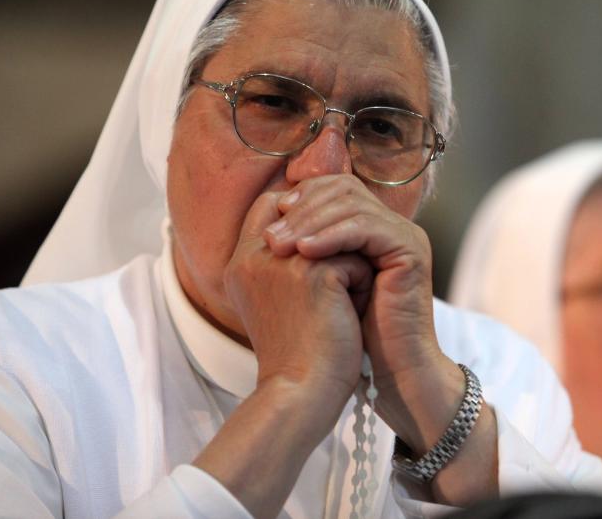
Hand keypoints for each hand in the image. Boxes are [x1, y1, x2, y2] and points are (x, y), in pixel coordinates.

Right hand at [223, 190, 372, 412]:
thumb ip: (287, 265)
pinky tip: (352, 315)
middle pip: (305, 212)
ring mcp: (279, 260)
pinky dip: (361, 284)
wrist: (301, 394)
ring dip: (349, 263)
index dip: (307, 217)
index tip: (331, 247)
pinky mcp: (310, 272)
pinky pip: (354, 258)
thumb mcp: (281, 302)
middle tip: (346, 276)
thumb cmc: (299, 357)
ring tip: (348, 300)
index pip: (272, 207)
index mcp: (240, 264)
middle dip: (333, 237)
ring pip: (336, 234)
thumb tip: (323, 233)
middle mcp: (254, 256)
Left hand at [263, 175, 440, 385]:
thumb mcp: (318, 284)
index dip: (301, 198)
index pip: (334, 188)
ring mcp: (405, 234)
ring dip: (310, 221)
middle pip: (343, 188)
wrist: (391, 372)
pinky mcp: (411, 250)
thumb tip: (268, 222)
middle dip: (302, 208)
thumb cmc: (351, 336)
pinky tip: (306, 253)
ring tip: (280, 246)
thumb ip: (304, 250)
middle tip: (270, 237)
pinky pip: (367, 227)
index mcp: (373, 228)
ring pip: (352, 204)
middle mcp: (392, 225)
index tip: (270, 223)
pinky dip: (332, 236)